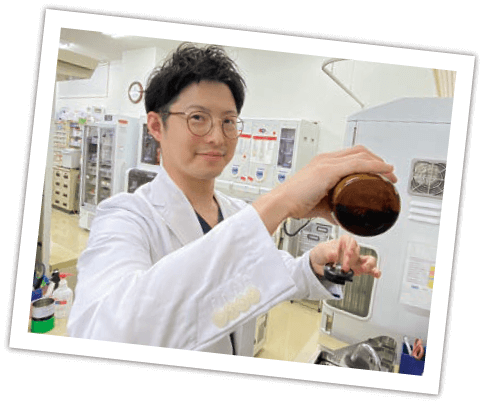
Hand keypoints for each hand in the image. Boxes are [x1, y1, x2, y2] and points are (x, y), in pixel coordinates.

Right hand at [253, 145, 396, 233]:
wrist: (282, 203)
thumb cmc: (295, 202)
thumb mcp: (319, 205)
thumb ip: (332, 209)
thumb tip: (342, 217)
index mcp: (323, 164)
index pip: (351, 155)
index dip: (369, 161)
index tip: (380, 172)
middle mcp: (326, 159)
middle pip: (359, 151)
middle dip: (378, 161)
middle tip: (388, 174)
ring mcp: (327, 163)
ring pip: (361, 155)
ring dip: (380, 164)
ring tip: (390, 175)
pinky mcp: (328, 170)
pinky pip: (357, 164)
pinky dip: (374, 166)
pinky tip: (384, 171)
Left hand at [309, 234, 380, 278]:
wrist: (317, 264)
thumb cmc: (321, 253)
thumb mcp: (322, 250)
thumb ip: (329, 252)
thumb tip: (335, 255)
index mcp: (343, 242)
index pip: (351, 242)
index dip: (349, 249)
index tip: (343, 257)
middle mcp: (351, 251)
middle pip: (358, 251)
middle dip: (352, 260)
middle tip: (344, 268)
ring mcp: (355, 260)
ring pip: (368, 259)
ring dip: (368, 265)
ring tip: (364, 269)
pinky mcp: (357, 269)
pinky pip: (369, 269)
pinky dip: (374, 271)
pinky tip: (376, 274)